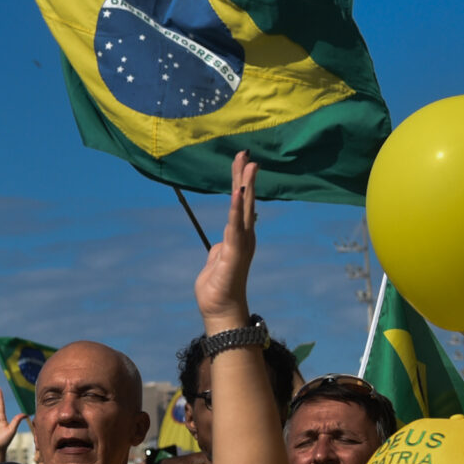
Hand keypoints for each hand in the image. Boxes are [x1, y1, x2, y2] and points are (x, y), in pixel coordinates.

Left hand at [192, 151, 258, 325]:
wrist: (221, 310)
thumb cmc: (217, 288)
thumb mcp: (216, 261)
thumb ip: (220, 248)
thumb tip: (221, 243)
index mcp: (239, 236)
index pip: (240, 204)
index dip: (241, 183)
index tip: (242, 162)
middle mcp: (245, 236)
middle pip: (245, 200)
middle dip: (244, 176)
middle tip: (245, 153)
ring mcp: (242, 243)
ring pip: (244, 208)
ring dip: (245, 185)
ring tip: (248, 164)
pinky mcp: (235, 251)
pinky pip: (235, 225)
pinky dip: (237, 208)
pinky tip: (239, 192)